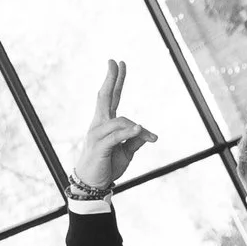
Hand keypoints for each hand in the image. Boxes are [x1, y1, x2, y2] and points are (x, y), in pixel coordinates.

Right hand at [67, 59, 155, 200]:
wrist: (92, 184)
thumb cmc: (107, 165)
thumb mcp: (126, 151)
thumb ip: (135, 139)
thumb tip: (147, 132)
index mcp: (105, 123)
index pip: (111, 97)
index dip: (116, 80)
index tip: (119, 63)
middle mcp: (99, 124)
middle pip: (104, 97)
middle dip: (111, 79)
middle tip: (114, 61)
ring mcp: (97, 134)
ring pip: (120, 120)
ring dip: (137, 128)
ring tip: (153, 138)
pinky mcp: (99, 146)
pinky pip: (116, 135)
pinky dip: (127, 131)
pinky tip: (138, 129)